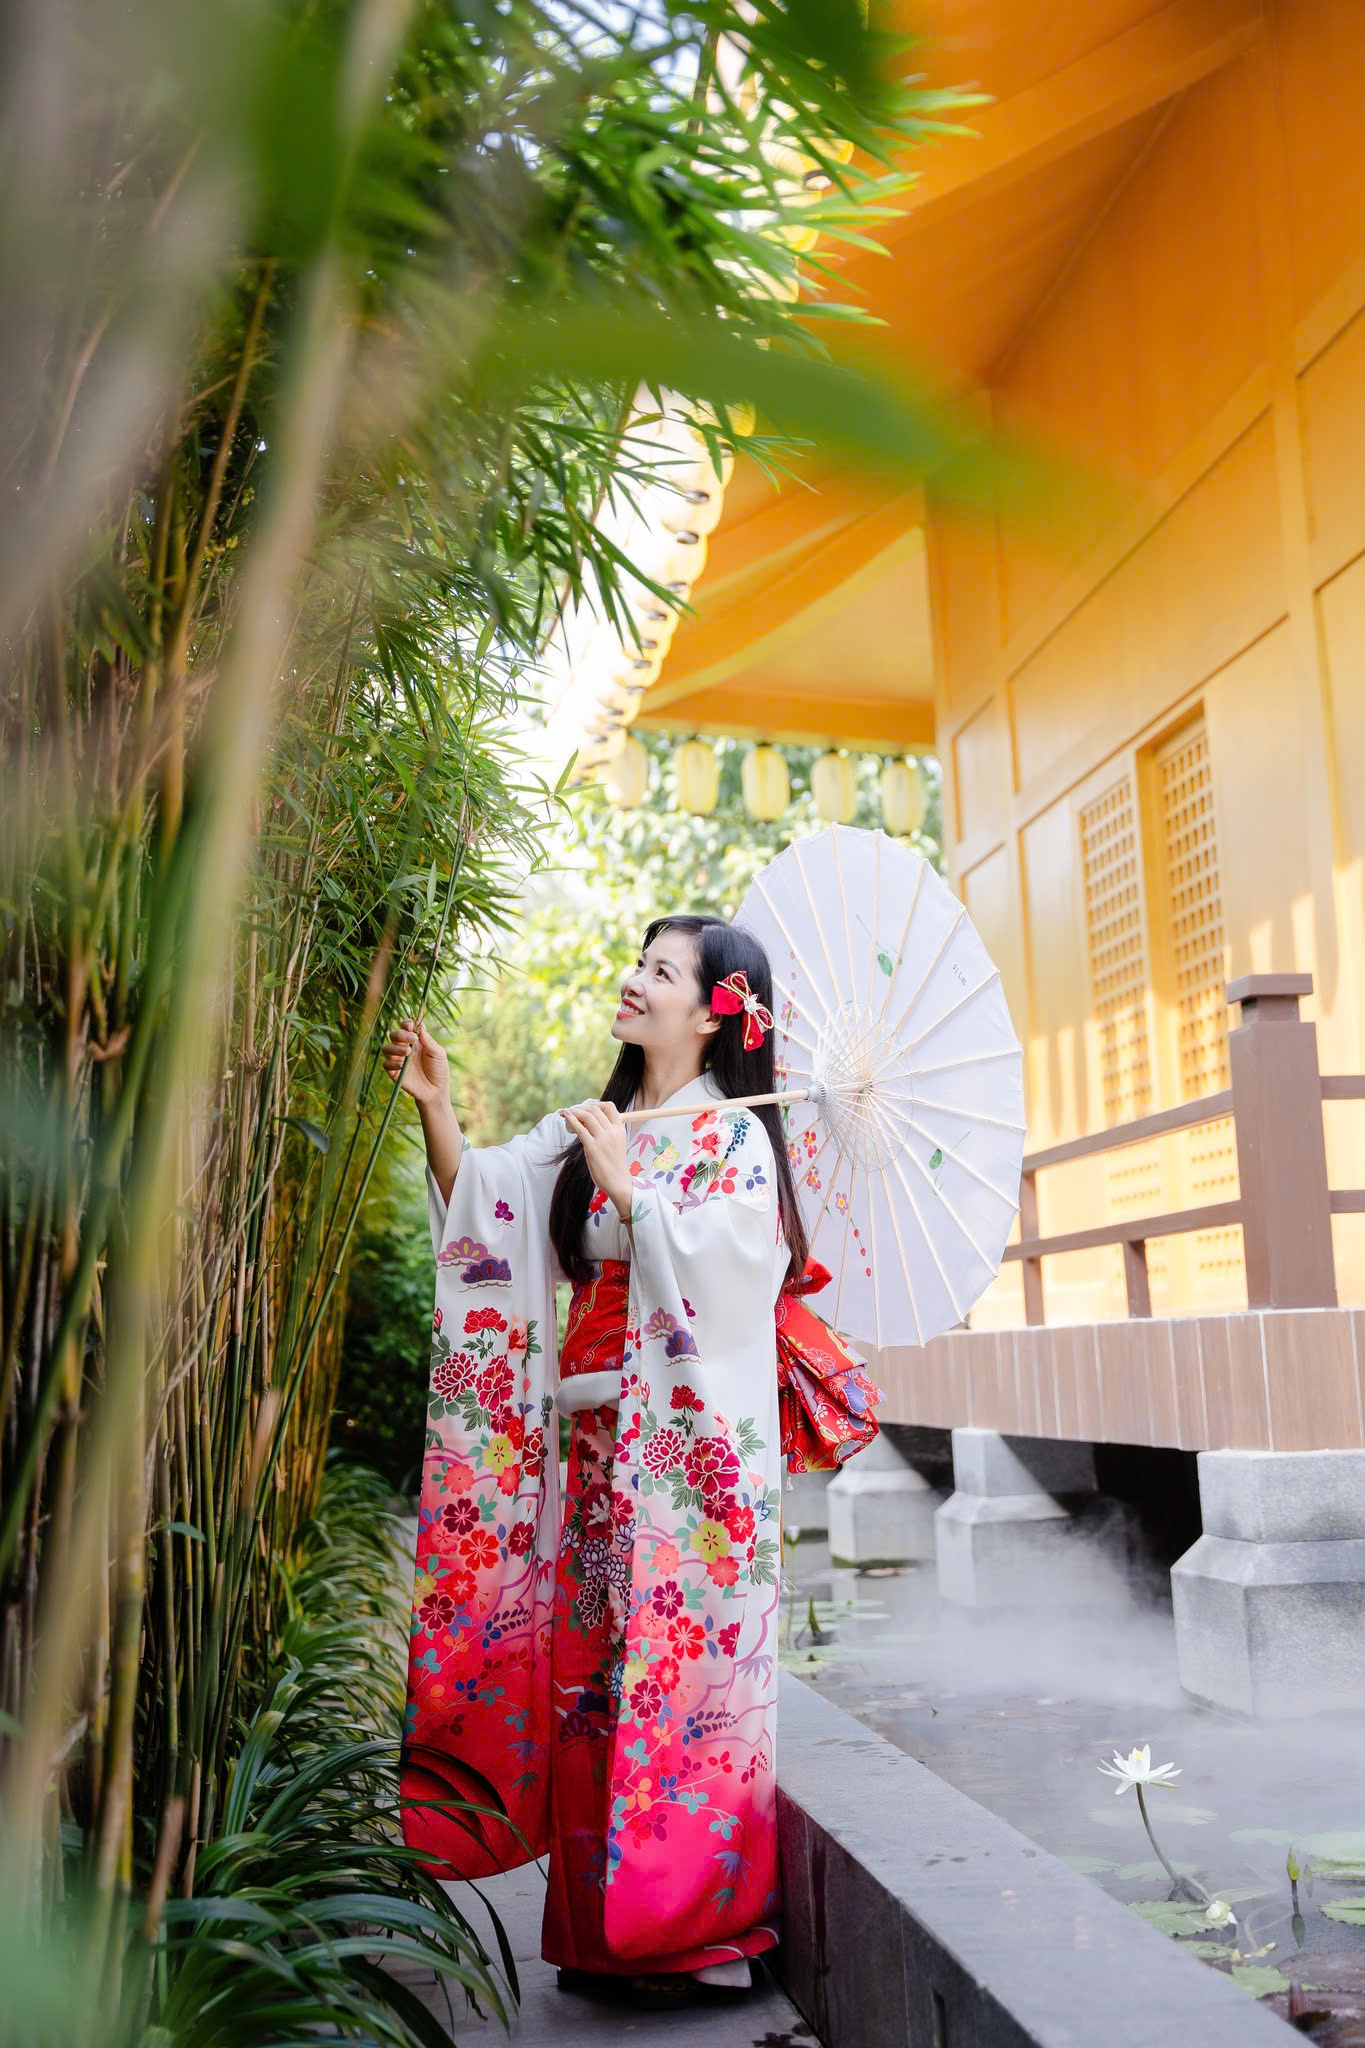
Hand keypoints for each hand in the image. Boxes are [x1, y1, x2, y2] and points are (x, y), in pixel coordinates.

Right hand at [382, 1017, 449, 1108]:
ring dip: (395, 1047)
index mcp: (416, 1041)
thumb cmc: (439, 1070)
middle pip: (394, 1035)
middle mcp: (405, 1047)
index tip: (410, 1025)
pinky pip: (386, 1064)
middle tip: (412, 1039)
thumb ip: (429, 1041)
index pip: (406, 1027)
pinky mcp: (394, 1072)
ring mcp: (398, 1060)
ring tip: (407, 1052)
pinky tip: (402, 1065)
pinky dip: (393, 1063)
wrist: (436, 1091)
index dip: (406, 1023)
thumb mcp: (438, 1054)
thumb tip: (420, 1028)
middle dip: (400, 1034)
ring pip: (386, 1048)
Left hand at [563, 1099, 629, 1213]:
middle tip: (573, 1112)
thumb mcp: (616, 1142)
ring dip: (575, 1112)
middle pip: (595, 1110)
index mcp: (619, 1129)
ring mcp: (603, 1139)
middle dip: (581, 1108)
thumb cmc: (614, 1163)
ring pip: (587, 1116)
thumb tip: (590, 1121)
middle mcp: (612, 1132)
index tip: (587, 1109)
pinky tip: (565, 1116)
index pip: (609, 1107)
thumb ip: (607, 1131)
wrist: (617, 1181)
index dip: (596, 1104)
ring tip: (566, 1113)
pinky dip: (571, 1119)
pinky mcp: (592, 1148)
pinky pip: (580, 1129)